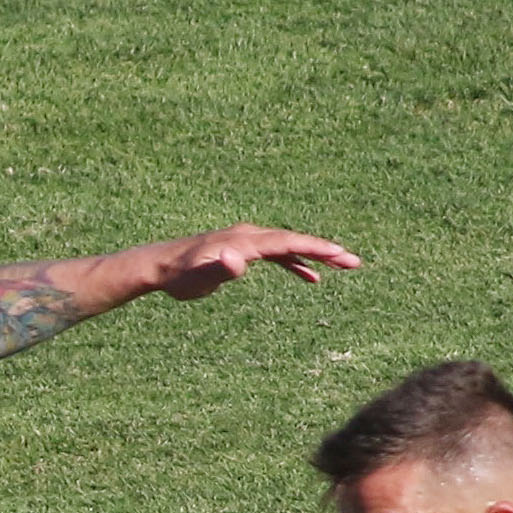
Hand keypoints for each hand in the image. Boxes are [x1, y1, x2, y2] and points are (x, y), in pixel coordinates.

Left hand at [146, 223, 360, 300]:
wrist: (158, 266)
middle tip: (354, 262)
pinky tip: (310, 277)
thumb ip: (219, 268)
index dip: (315, 248)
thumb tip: (236, 259)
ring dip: (315, 256)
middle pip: (294, 241)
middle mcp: (249, 235)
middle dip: (325, 251)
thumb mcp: (198, 277)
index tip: (340, 255)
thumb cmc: (178, 276)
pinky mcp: (242, 249)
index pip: (287, 243)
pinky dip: (295, 263)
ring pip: (288, 246)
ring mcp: (246, 241)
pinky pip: (276, 254)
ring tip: (343, 266)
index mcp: (245, 241)